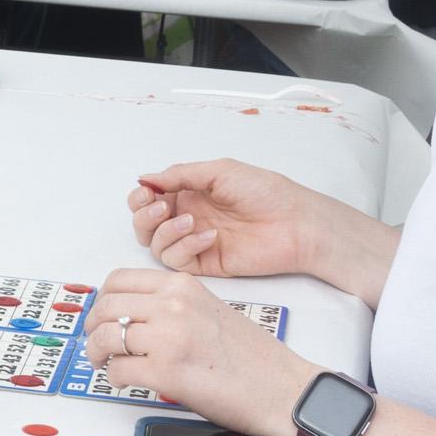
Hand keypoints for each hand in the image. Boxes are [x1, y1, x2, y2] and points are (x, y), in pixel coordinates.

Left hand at [84, 269, 318, 435]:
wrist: (281, 388)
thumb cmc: (251, 357)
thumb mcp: (209, 309)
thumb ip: (172, 306)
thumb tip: (129, 316)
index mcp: (183, 286)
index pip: (119, 281)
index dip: (103, 301)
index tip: (104, 317)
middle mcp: (172, 306)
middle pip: (105, 308)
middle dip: (93, 328)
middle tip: (97, 344)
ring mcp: (167, 337)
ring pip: (105, 338)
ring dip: (98, 354)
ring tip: (107, 364)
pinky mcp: (165, 372)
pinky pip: (118, 370)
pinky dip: (116, 377)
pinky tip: (128, 380)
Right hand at [127, 156, 367, 287]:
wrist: (295, 224)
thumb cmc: (266, 192)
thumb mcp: (220, 171)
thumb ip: (181, 174)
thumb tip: (145, 178)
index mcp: (190, 193)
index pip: (149, 198)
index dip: (140, 196)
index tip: (148, 192)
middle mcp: (188, 217)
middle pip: (144, 224)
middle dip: (144, 215)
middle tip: (162, 207)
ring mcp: (194, 242)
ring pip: (155, 244)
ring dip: (165, 231)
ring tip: (190, 220)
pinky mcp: (204, 264)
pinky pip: (176, 261)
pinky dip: (185, 247)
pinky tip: (209, 236)